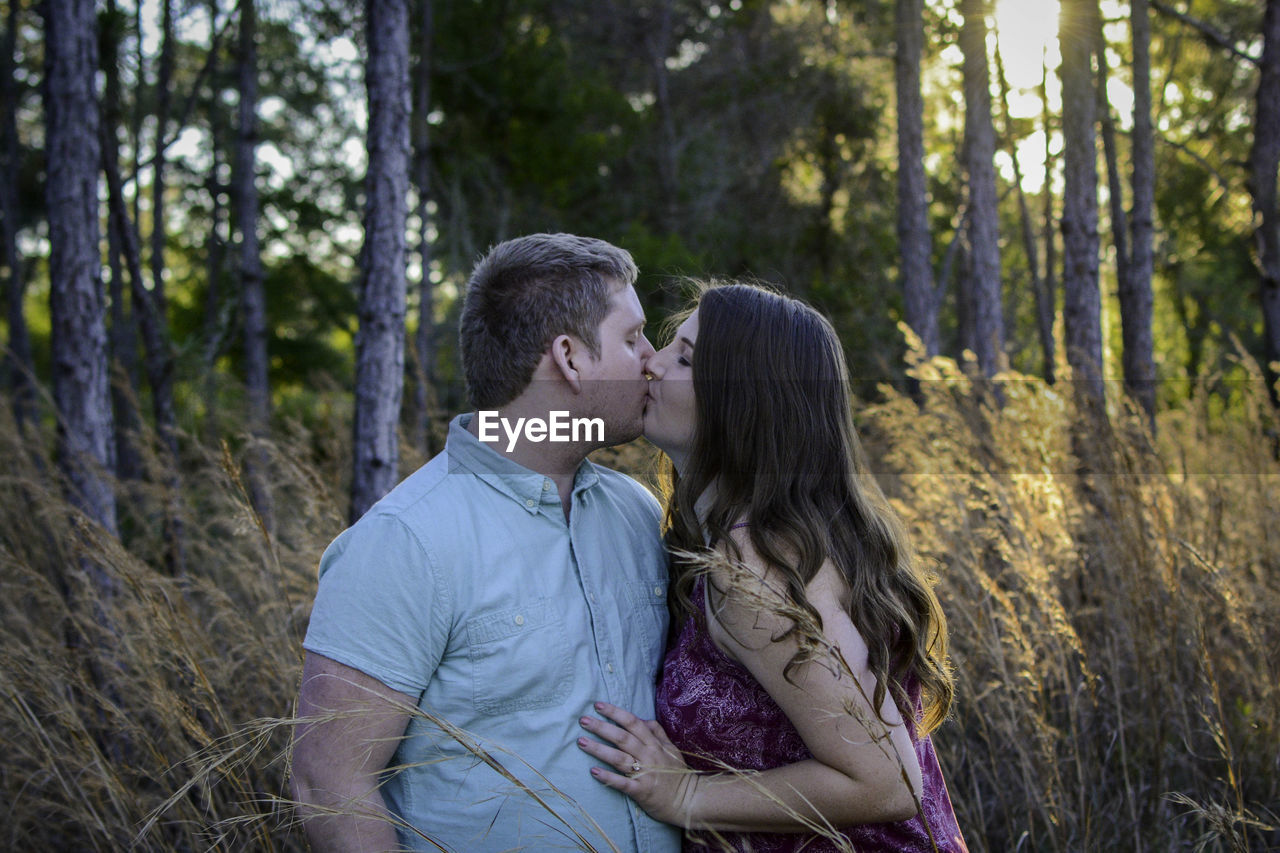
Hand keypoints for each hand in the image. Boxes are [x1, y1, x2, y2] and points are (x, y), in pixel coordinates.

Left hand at [577, 701, 699, 826]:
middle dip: (601, 727)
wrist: (688, 801)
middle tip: (583, 720)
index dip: (615, 713)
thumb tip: (643, 719)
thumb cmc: (677, 775)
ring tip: (581, 742)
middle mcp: (648, 756)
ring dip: (599, 749)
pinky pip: (622, 783)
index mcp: (655, 744)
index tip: (598, 705)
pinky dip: (608, 777)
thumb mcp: (671, 749)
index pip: (633, 723)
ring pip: (619, 758)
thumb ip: (657, 733)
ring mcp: (645, 773)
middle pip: (622, 738)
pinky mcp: (641, 791)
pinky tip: (593, 771)